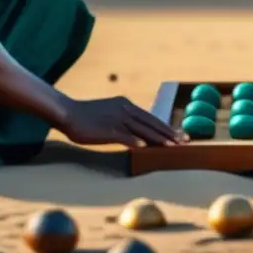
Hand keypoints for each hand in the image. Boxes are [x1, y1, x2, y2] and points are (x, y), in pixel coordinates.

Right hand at [62, 96, 186, 148]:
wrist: (67, 112)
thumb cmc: (87, 116)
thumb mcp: (110, 113)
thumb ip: (125, 120)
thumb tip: (138, 133)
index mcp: (127, 105)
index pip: (152, 118)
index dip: (168, 127)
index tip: (181, 135)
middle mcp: (125, 110)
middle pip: (152, 123)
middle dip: (170, 133)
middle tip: (186, 141)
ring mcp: (117, 119)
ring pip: (142, 129)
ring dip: (158, 138)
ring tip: (172, 146)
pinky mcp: (107, 129)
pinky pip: (124, 136)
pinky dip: (134, 141)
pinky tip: (144, 147)